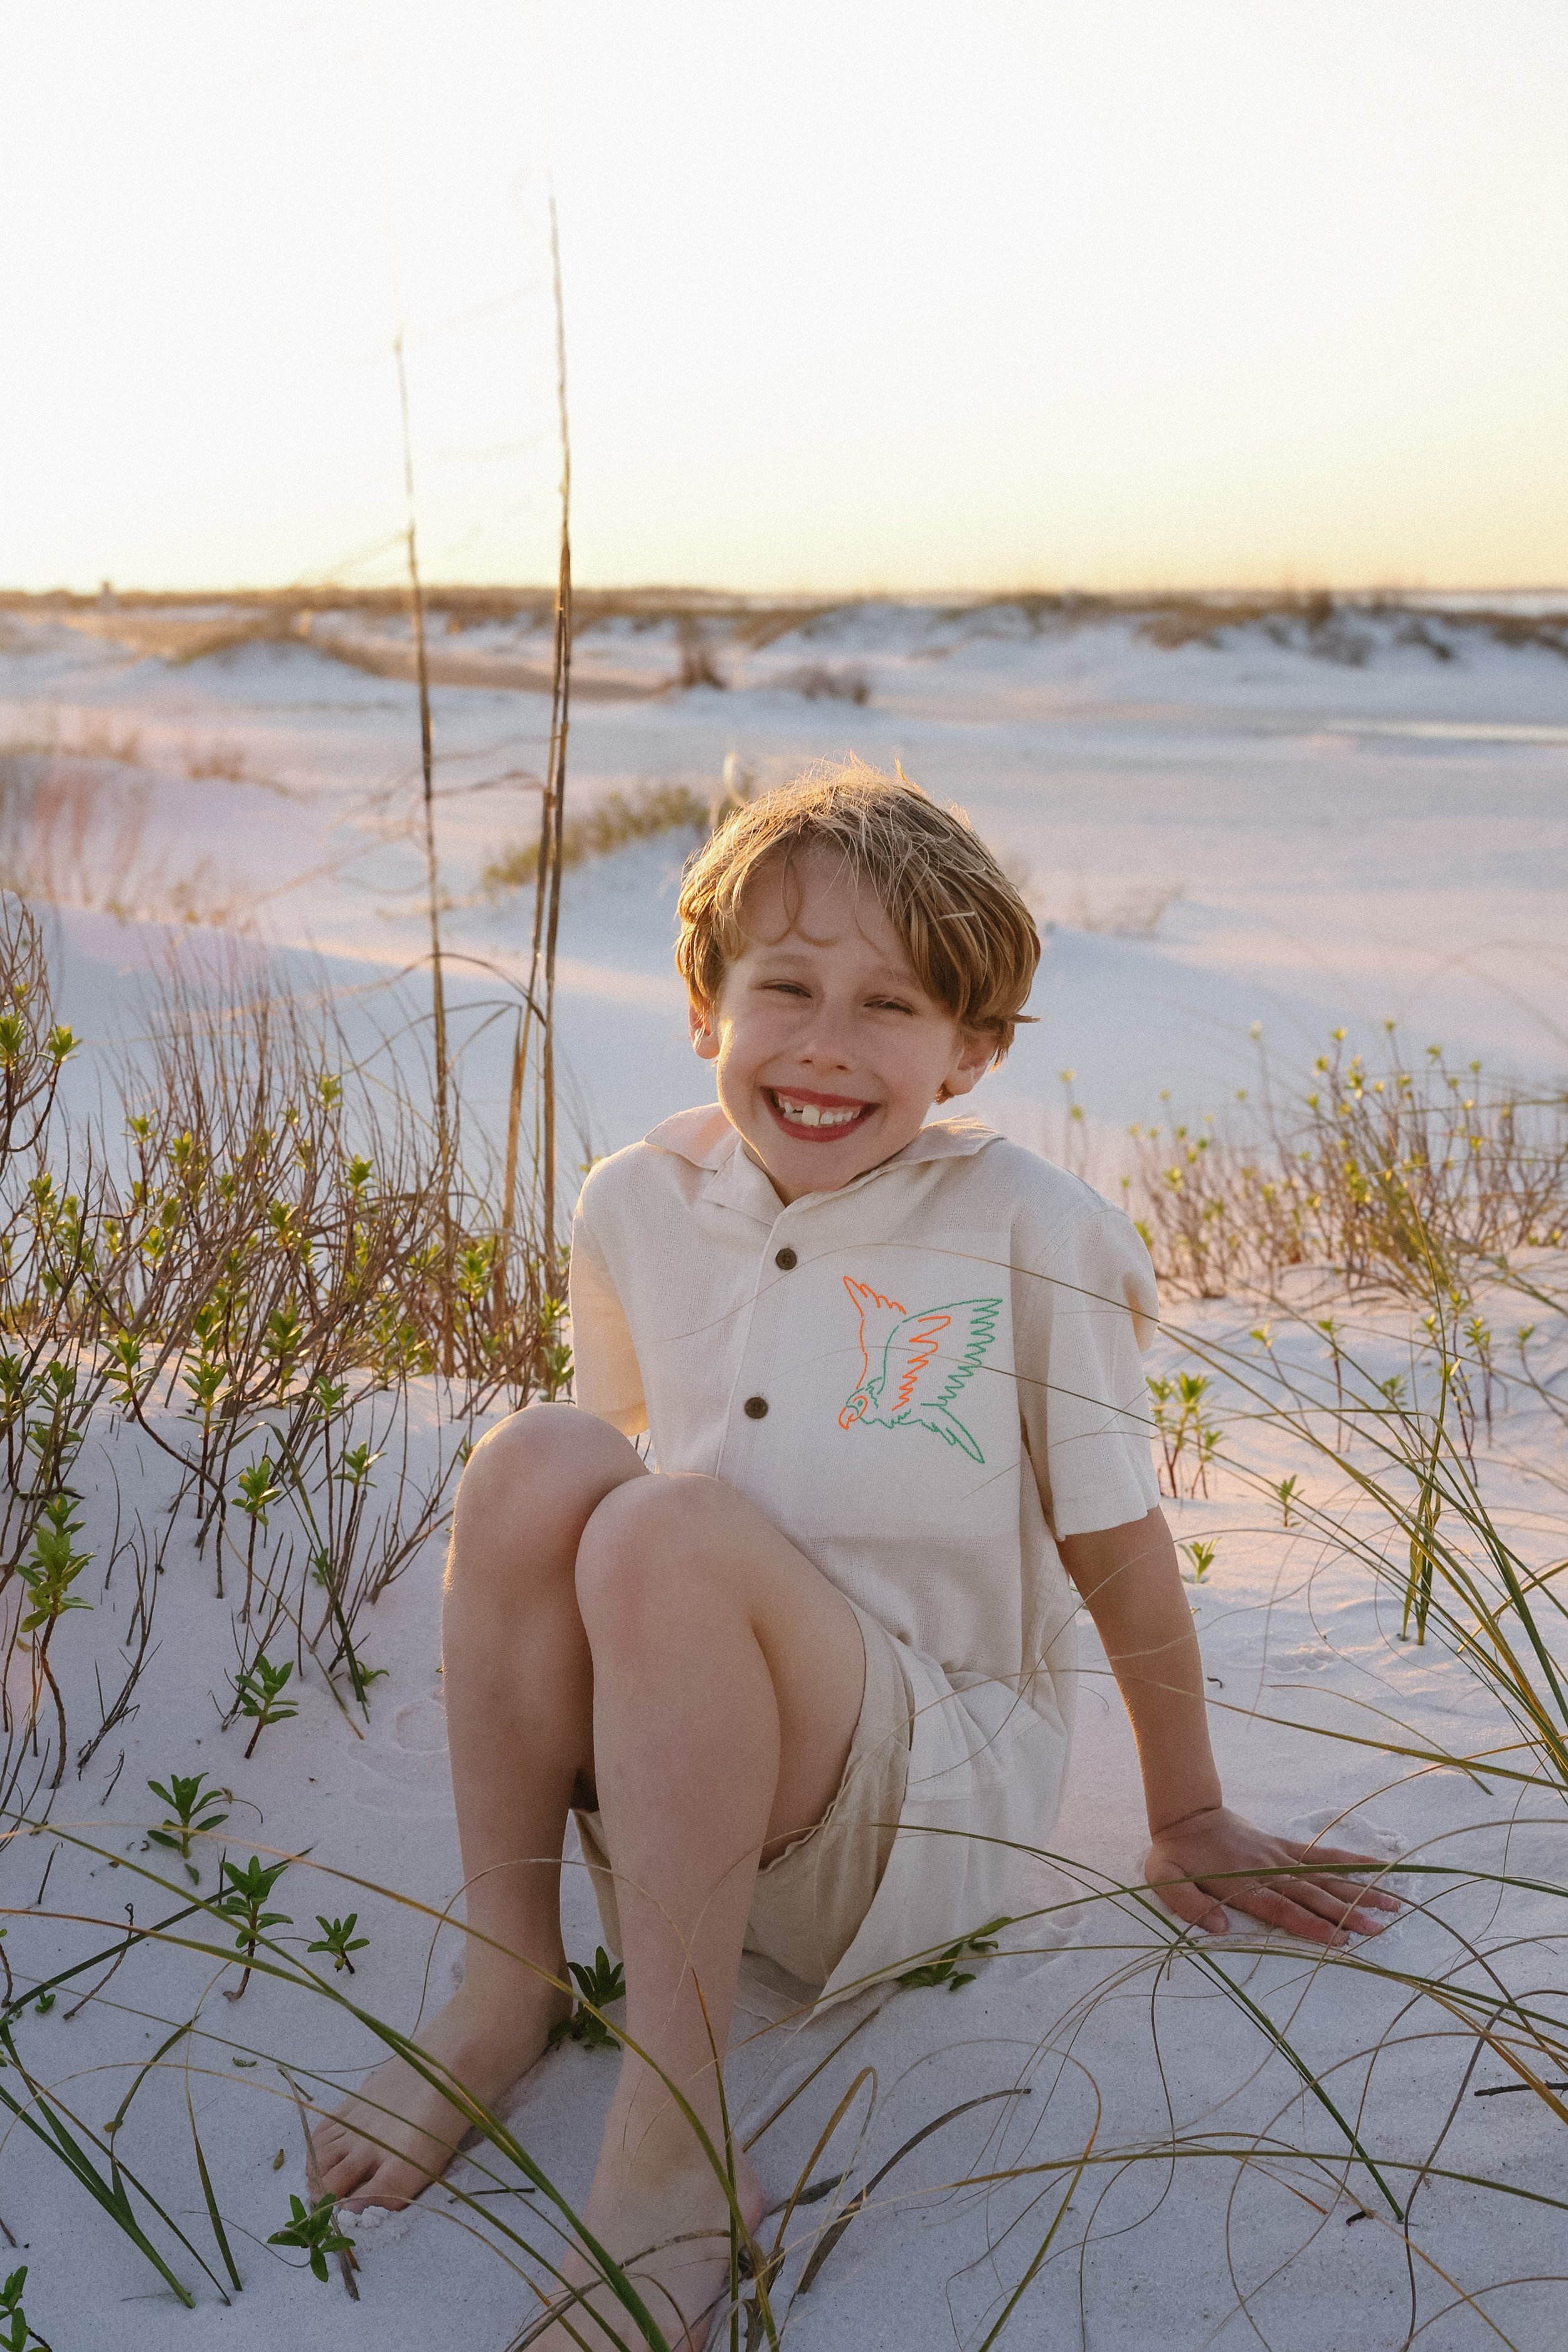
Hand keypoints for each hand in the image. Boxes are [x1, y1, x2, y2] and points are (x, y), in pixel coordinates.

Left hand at [1145, 1805, 1401, 1945]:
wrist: (1186, 1814)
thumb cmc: (1175, 1853)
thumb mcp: (1164, 1878)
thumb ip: (1189, 1904)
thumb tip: (1219, 1928)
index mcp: (1243, 1883)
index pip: (1283, 1909)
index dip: (1312, 1926)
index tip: (1341, 1940)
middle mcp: (1268, 1870)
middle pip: (1313, 1894)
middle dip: (1346, 1914)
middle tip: (1378, 1930)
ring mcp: (1280, 1856)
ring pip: (1324, 1875)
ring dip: (1357, 1890)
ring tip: (1390, 1904)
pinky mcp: (1284, 1846)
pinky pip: (1319, 1854)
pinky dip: (1348, 1860)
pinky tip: (1375, 1866)